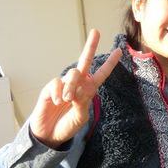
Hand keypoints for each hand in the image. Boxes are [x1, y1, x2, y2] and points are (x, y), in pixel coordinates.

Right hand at [30, 29, 121, 148]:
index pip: (101, 74)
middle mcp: (77, 84)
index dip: (109, 64)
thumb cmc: (67, 126)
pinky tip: (57, 101)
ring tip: (67, 100)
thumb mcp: (80, 118)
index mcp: (88, 91)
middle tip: (96, 31)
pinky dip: (58, 92)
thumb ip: (82, 103)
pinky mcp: (49, 89)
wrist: (49, 136)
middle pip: (84, 61)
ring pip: (72, 74)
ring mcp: (63, 85)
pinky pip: (56, 82)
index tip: (118, 51)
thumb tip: (79, 90)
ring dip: (71, 86)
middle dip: (90, 46)